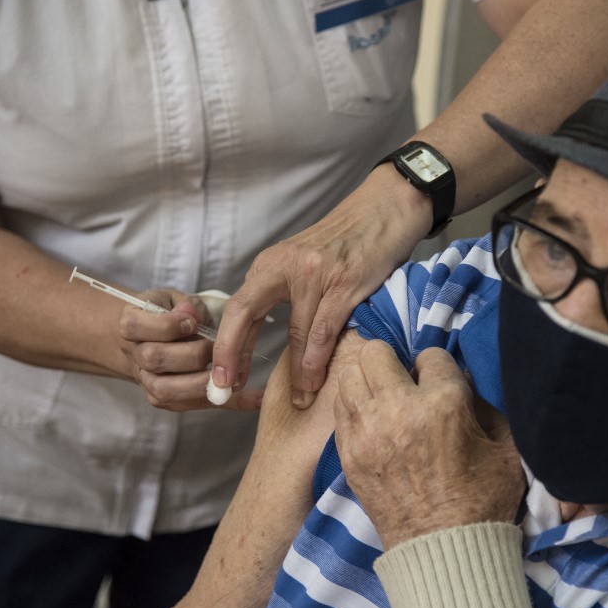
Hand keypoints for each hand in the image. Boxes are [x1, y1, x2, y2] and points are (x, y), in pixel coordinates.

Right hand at [118, 289, 262, 411]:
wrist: (150, 339)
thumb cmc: (168, 313)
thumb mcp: (174, 299)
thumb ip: (185, 306)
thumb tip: (193, 315)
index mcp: (131, 326)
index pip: (136, 327)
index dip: (167, 325)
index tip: (192, 321)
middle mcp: (135, 357)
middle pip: (154, 359)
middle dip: (191, 353)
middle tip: (215, 346)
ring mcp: (148, 382)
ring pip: (166, 391)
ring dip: (202, 383)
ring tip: (231, 372)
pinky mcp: (168, 400)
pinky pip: (198, 405)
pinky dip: (230, 402)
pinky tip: (257, 398)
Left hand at [211, 168, 430, 409]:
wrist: (386, 207)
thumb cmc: (348, 242)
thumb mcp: (304, 261)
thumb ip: (284, 292)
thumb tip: (266, 335)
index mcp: (271, 265)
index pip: (236, 309)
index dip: (226, 347)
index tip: (221, 379)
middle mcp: (285, 266)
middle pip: (244, 314)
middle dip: (231, 356)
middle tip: (225, 390)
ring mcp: (315, 273)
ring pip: (294, 331)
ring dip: (294, 373)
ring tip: (296, 401)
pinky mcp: (345, 281)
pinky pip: (324, 329)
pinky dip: (317, 360)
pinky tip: (314, 381)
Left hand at [334, 340, 524, 549]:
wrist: (444, 552)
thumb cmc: (483, 501)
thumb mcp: (506, 448)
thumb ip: (488, 406)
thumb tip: (465, 381)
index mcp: (443, 403)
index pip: (431, 354)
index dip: (438, 367)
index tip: (441, 384)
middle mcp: (399, 409)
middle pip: (376, 351)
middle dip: (393, 361)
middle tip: (405, 382)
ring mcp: (367, 431)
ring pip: (350, 375)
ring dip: (368, 381)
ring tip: (385, 399)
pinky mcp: (348, 453)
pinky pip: (340, 409)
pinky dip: (355, 408)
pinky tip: (373, 422)